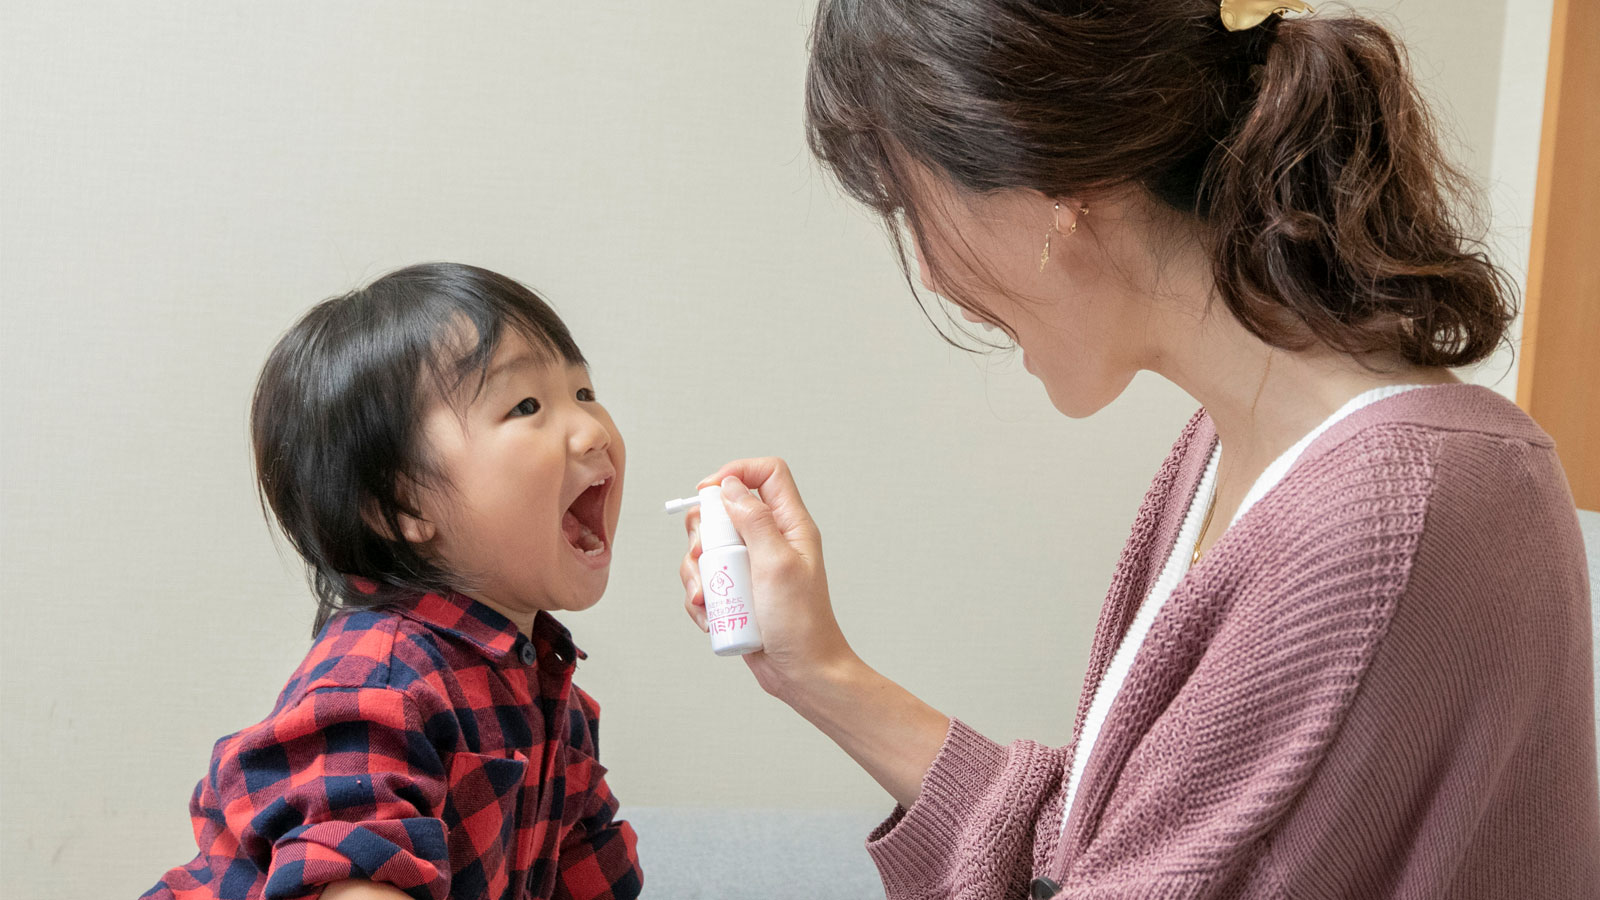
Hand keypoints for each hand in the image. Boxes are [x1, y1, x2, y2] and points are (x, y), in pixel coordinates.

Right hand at [679, 458, 856, 701]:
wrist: (800, 673)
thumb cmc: (800, 623)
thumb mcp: (777, 564)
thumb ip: (755, 520)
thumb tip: (730, 487)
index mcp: (791, 526)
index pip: (767, 474)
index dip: (735, 473)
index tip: (706, 493)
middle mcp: (771, 541)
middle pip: (724, 510)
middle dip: (703, 533)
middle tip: (704, 556)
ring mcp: (752, 567)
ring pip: (708, 549)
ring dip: (696, 573)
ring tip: (704, 599)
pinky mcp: (737, 592)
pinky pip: (706, 582)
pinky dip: (700, 598)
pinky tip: (709, 618)